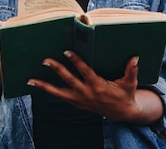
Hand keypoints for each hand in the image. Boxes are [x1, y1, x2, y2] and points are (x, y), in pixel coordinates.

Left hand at [28, 51, 159, 123]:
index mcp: (98, 86)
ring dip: (44, 86)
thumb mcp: (131, 83)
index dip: (76, 61)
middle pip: (68, 80)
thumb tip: (135, 57)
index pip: (84, 72)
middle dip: (56, 69)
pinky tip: (39, 86)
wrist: (122, 114)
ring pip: (58, 93)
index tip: (67, 52)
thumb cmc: (125, 95)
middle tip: (45, 60)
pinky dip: (50, 92)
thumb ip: (131, 70)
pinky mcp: (77, 103)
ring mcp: (80, 100)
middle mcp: (86, 93)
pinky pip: (60, 97)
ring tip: (30, 81)